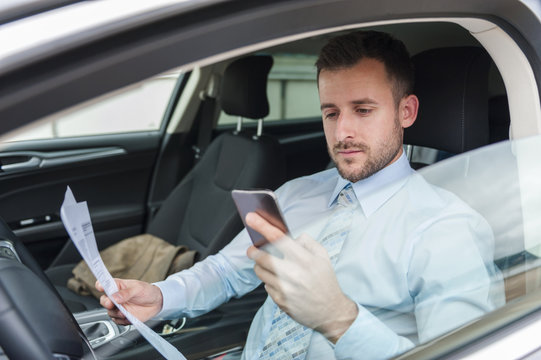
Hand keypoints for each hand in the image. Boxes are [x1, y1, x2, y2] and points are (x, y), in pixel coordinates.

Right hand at [96, 278, 162, 324]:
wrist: (156, 303)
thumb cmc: (147, 291)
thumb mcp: (138, 288)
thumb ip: (126, 293)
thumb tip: (115, 297)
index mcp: (117, 286)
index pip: (104, 284)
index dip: (100, 285)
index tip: (101, 287)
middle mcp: (115, 297)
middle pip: (104, 300)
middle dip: (106, 303)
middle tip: (112, 303)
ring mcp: (118, 308)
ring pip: (110, 312)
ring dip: (116, 313)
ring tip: (125, 312)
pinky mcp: (121, 317)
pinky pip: (117, 321)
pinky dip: (121, 320)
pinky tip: (128, 316)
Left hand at [245, 212, 357, 342]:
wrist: (331, 312)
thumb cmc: (326, 281)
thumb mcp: (323, 257)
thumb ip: (307, 242)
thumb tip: (291, 237)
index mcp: (305, 259)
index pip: (279, 238)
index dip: (263, 226)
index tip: (251, 218)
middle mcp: (293, 274)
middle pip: (263, 257)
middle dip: (253, 251)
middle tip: (252, 249)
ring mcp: (285, 289)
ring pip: (261, 272)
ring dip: (260, 266)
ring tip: (269, 267)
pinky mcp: (280, 301)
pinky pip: (266, 286)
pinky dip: (270, 281)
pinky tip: (281, 283)